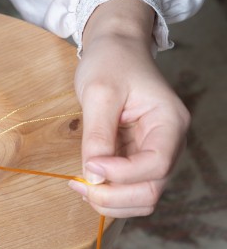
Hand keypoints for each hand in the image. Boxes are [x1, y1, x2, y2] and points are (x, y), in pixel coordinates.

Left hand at [68, 0, 189, 217]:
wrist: (115, 48)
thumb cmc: (111, 61)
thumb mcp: (99, 93)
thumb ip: (98, 134)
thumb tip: (93, 174)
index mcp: (169, 123)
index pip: (156, 165)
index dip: (121, 174)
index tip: (90, 166)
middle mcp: (168, 143)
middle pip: (151, 191)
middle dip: (114, 196)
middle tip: (79, 185)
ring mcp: (153, 153)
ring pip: (141, 197)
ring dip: (110, 201)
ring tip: (79, 185)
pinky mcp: (136, 158)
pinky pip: (127, 188)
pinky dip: (107, 193)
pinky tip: (85, 181)